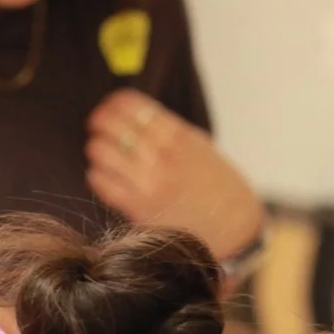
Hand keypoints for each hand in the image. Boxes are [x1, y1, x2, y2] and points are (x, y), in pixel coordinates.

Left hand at [87, 90, 264, 261]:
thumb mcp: (202, 148)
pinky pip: (102, 184)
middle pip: (111, 125)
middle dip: (100, 124)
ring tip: (102, 154)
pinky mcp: (140, 209)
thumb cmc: (221, 189)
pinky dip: (98, 176)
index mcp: (178, 137)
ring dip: (97, 149)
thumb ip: (172, 133)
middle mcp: (162, 157)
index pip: (131, 106)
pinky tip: (104, 177)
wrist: (236, 228)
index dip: (112, 104)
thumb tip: (139, 118)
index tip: (109, 109)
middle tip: (99, 130)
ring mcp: (150, 183)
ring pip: (101, 151)